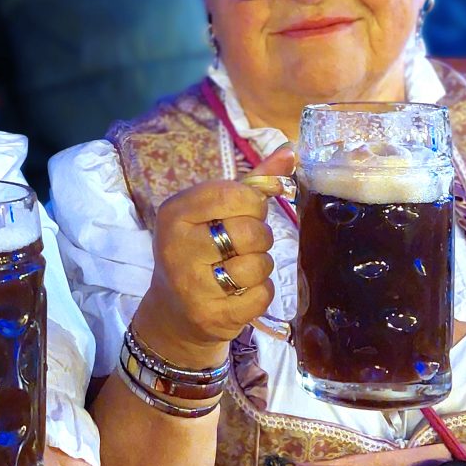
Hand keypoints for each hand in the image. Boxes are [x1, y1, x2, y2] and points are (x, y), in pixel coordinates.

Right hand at [132, 148, 294, 367]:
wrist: (173, 312)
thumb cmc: (199, 252)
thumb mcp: (213, 212)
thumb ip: (253, 182)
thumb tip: (291, 151)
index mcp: (175, 213)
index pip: (232, 194)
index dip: (253, 204)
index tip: (246, 213)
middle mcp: (177, 247)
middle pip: (250, 231)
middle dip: (259, 238)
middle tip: (243, 246)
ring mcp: (192, 285)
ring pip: (258, 265)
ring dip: (260, 267)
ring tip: (240, 269)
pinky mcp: (211, 315)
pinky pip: (262, 295)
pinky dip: (260, 293)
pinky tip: (240, 292)